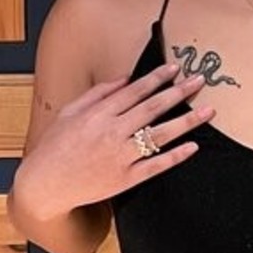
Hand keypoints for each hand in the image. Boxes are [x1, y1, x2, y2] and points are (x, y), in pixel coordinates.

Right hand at [14, 61, 216, 218]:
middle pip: (153, 108)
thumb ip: (98, 94)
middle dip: (179, 92)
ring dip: (186, 121)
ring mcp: (120, 156)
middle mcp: (112, 132)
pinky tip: (193, 146)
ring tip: (208, 111)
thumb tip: (126, 78)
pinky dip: (176, 156)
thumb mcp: (70, 112)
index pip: (135, 90)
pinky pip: (156, 165)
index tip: (175, 68)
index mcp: (98, 114)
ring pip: (160, 135)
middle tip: (200, 81)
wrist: (45, 184)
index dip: (158, 78)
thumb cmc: (55, 146)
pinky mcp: (125, 178)